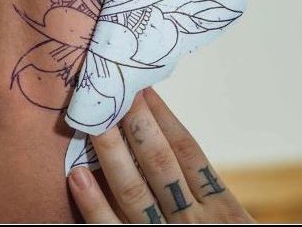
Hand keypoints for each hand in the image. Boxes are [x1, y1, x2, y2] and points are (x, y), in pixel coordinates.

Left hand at [68, 88, 253, 223]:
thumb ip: (213, 202)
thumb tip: (177, 156)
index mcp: (224, 212)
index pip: (190, 152)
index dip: (167, 119)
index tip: (146, 89)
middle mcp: (198, 222)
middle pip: (161, 162)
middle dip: (137, 123)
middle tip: (114, 87)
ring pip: (137, 191)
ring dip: (112, 153)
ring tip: (92, 118)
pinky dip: (95, 207)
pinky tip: (77, 177)